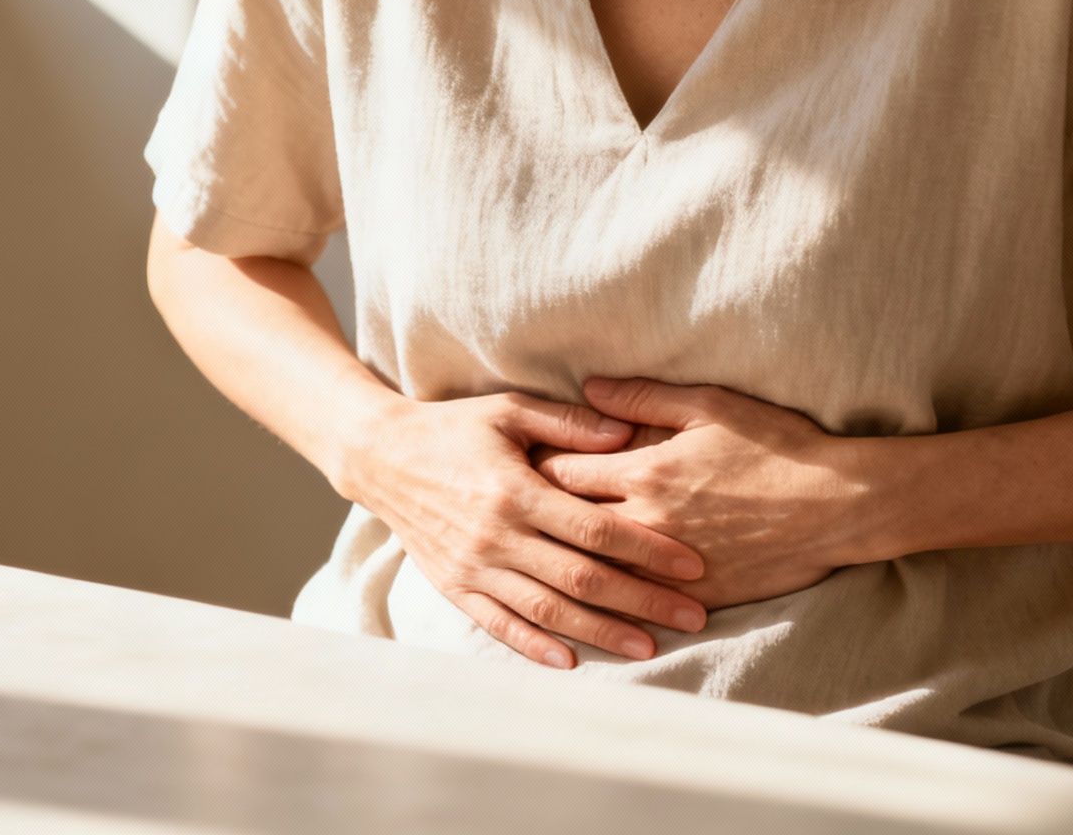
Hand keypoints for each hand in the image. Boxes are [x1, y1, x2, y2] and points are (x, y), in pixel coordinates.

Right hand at [337, 392, 712, 668]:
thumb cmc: (452, 428)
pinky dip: (534, 646)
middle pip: (581, 579)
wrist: (380, 456)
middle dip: (642, 600)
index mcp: (516, 491)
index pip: (595, 529)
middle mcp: (496, 536)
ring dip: (601, 633)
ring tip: (648, 648)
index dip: (647, 549)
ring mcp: (473, 566)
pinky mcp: (454, 586)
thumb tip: (628, 433)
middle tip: (692, 617)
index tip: (693, 565)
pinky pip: (499, 624)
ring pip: (547, 611)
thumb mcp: (509, 410)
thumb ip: (569, 424)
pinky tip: (571, 661)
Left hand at [529, 377, 875, 611]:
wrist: (839, 505)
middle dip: (534, 522)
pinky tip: (583, 604)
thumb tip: (588, 386)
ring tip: (532, 562)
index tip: (510, 467)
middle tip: (504, 517)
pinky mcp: (697, 595)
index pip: (562, 473)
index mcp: (646, 471)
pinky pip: (636, 605)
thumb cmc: (777, 446)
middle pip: (567, 527)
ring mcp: (671, 566)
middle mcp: (648, 523)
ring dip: (561, 570)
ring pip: (594, 574)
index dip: (530, 469)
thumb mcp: (710, 405)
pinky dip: (606, 604)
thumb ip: (642, 396)